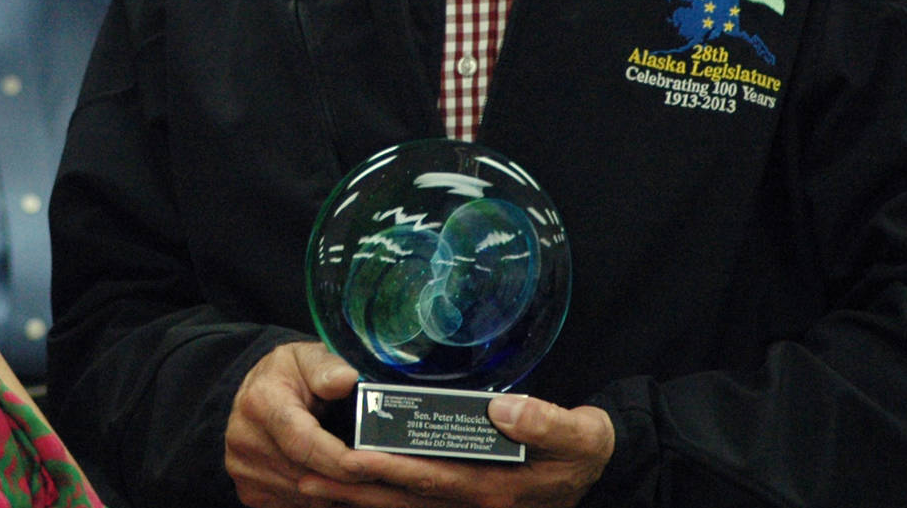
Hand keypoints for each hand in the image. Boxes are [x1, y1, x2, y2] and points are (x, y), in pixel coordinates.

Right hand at [225, 341, 367, 506]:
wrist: (252, 395)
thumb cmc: (286, 374)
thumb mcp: (306, 356)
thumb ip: (327, 367)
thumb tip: (348, 379)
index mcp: (261, 403)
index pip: (305, 443)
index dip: (343, 459)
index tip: (378, 463)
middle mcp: (246, 441)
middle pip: (309, 475)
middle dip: (351, 479)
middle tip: (387, 474)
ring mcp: (245, 470)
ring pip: (306, 498)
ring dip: (339, 491)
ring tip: (367, 476)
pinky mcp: (250, 492)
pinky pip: (298, 505)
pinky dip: (323, 498)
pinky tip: (339, 481)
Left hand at [298, 394, 613, 507]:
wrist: (598, 468)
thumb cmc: (585, 447)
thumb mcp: (581, 434)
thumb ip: (545, 421)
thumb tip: (501, 408)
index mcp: (496, 487)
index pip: (432, 478)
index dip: (390, 470)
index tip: (352, 458)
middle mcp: (476, 504)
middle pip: (406, 499)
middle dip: (357, 489)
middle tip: (308, 476)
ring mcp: (469, 507)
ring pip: (404, 506)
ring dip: (359, 498)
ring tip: (312, 485)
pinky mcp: (465, 501)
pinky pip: (416, 504)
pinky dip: (383, 499)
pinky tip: (351, 492)